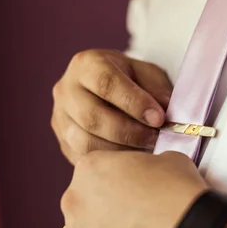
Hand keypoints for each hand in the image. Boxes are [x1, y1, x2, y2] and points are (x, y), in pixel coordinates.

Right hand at [51, 49, 172, 163]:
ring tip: (145, 151)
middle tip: (155, 139)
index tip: (158, 118)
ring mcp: (60, 117)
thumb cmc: (132, 80)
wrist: (109, 90)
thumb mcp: (148, 75)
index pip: (106, 83)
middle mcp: (66, 89)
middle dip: (129, 132)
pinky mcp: (63, 142)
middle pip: (91, 117)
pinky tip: (130, 160)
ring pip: (85, 142)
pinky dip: (110, 162)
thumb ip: (157, 90)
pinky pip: (83, 158)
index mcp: (86, 64)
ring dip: (120, 151)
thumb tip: (166, 114)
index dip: (134, 103)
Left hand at [59, 150, 207, 227]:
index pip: (99, 166)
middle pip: (87, 199)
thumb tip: (152, 174)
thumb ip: (149, 164)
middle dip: (108, 204)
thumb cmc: (179, 198)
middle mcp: (74, 202)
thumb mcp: (170, 160)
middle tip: (139, 211)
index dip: (122, 175)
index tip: (136, 184)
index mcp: (90, 168)